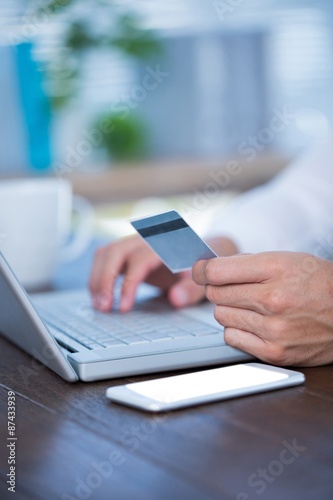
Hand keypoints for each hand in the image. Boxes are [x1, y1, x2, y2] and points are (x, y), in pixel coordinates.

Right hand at [89, 234, 205, 311]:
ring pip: (105, 253)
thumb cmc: (198, 265)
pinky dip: (97, 277)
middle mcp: (145, 238)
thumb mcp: (202, 279)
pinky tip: (100, 297)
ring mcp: (133, 242)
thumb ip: (191, 289)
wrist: (197, 250)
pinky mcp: (125, 251)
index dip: (128, 284)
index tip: (124, 307)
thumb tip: (175, 299)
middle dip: (104, 280)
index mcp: (165, 243)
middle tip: (103, 307)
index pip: (139, 260)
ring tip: (100, 305)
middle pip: (115, 252)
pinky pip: (103, 258)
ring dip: (97, 279)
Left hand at [192, 252, 332, 366]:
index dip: (203, 269)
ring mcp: (274, 329)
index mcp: (277, 269)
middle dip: (220, 289)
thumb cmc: (319, 284)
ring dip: (230, 310)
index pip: (217, 270)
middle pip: (215, 294)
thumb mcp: (287, 259)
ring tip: (252, 307)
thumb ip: (247, 263)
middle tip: (236, 289)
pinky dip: (237, 330)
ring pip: (221, 316)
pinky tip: (254, 323)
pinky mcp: (274, 352)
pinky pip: (231, 338)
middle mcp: (274, 299)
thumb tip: (208, 268)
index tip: (200, 270)